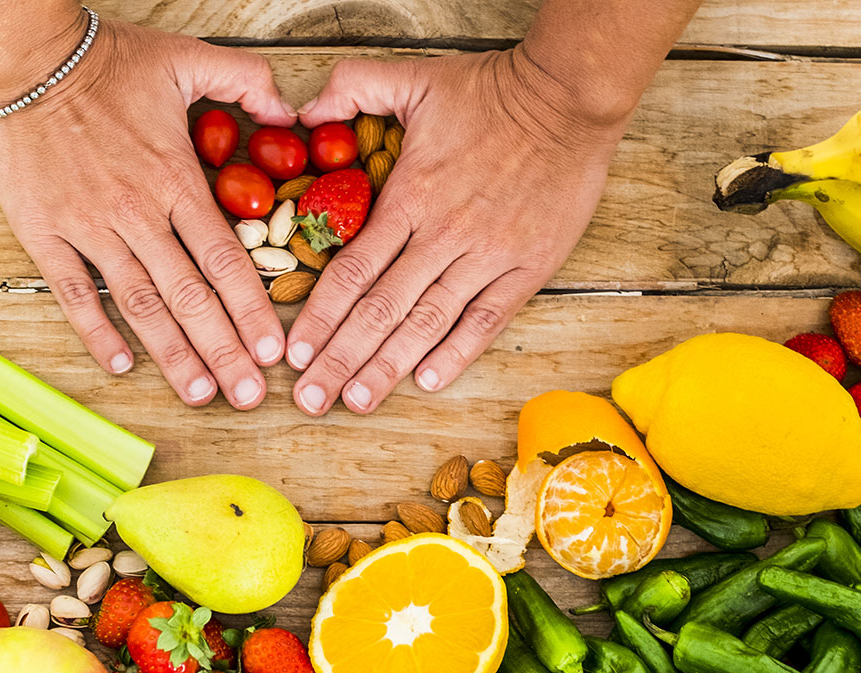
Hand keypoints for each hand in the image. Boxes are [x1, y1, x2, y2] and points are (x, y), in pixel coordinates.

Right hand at [0, 19, 294, 407]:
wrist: (27, 56)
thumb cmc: (107, 61)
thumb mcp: (186, 58)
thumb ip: (246, 80)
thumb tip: (290, 111)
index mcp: (175, 180)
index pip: (225, 258)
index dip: (252, 309)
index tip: (274, 351)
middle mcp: (138, 213)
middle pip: (190, 296)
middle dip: (224, 351)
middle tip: (249, 395)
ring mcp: (90, 228)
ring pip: (140, 303)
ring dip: (172, 354)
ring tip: (200, 394)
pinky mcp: (44, 234)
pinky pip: (74, 292)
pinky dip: (96, 331)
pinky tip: (121, 366)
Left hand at [286, 49, 627, 414]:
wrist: (571, 96)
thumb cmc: (490, 91)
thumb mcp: (413, 77)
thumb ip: (351, 87)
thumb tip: (298, 111)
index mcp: (410, 197)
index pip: (352, 271)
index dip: (319, 317)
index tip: (294, 354)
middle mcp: (443, 235)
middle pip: (380, 310)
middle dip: (341, 360)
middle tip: (310, 399)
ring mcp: (487, 256)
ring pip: (427, 323)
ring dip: (389, 368)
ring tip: (356, 403)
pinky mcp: (527, 268)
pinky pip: (486, 320)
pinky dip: (457, 353)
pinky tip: (427, 383)